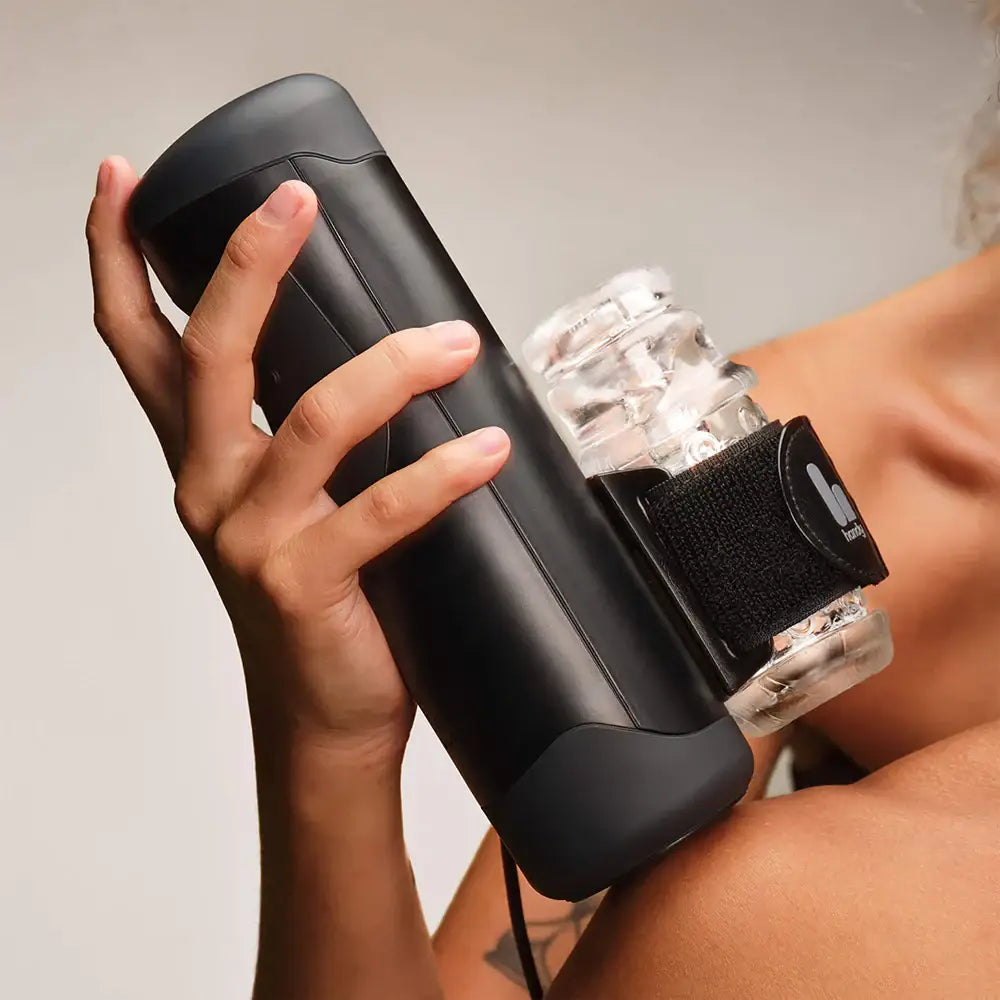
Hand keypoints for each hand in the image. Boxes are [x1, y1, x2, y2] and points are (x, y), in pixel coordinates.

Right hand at [85, 156, 510, 766]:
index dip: (116, 259)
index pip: (140, 345)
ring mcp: (251, 538)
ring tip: (454, 342)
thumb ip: (313, 439)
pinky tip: (486, 448)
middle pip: (213, 354)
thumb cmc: (320, 606)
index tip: (121, 181)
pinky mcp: (303, 583)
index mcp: (202, 460)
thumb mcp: (294, 508)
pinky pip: (380, 512)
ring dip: (393, 368)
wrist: (322, 719)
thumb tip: (389, 355)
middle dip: (246, 264)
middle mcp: (209, 489)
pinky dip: (441, 475)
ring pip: (315, 419)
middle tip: (293, 203)